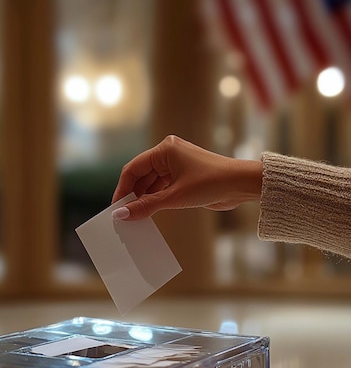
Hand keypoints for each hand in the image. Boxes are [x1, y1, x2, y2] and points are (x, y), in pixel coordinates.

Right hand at [112, 135, 261, 219]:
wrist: (242, 185)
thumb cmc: (212, 183)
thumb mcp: (175, 197)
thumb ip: (146, 206)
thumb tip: (122, 214)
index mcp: (165, 150)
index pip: (133, 168)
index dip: (122, 188)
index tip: (116, 207)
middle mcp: (169, 154)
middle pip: (141, 176)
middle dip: (133, 195)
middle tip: (124, 216)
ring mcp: (177, 164)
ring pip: (152, 183)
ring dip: (144, 199)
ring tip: (136, 218)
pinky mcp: (184, 176)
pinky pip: (163, 187)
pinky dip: (156, 199)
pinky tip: (150, 213)